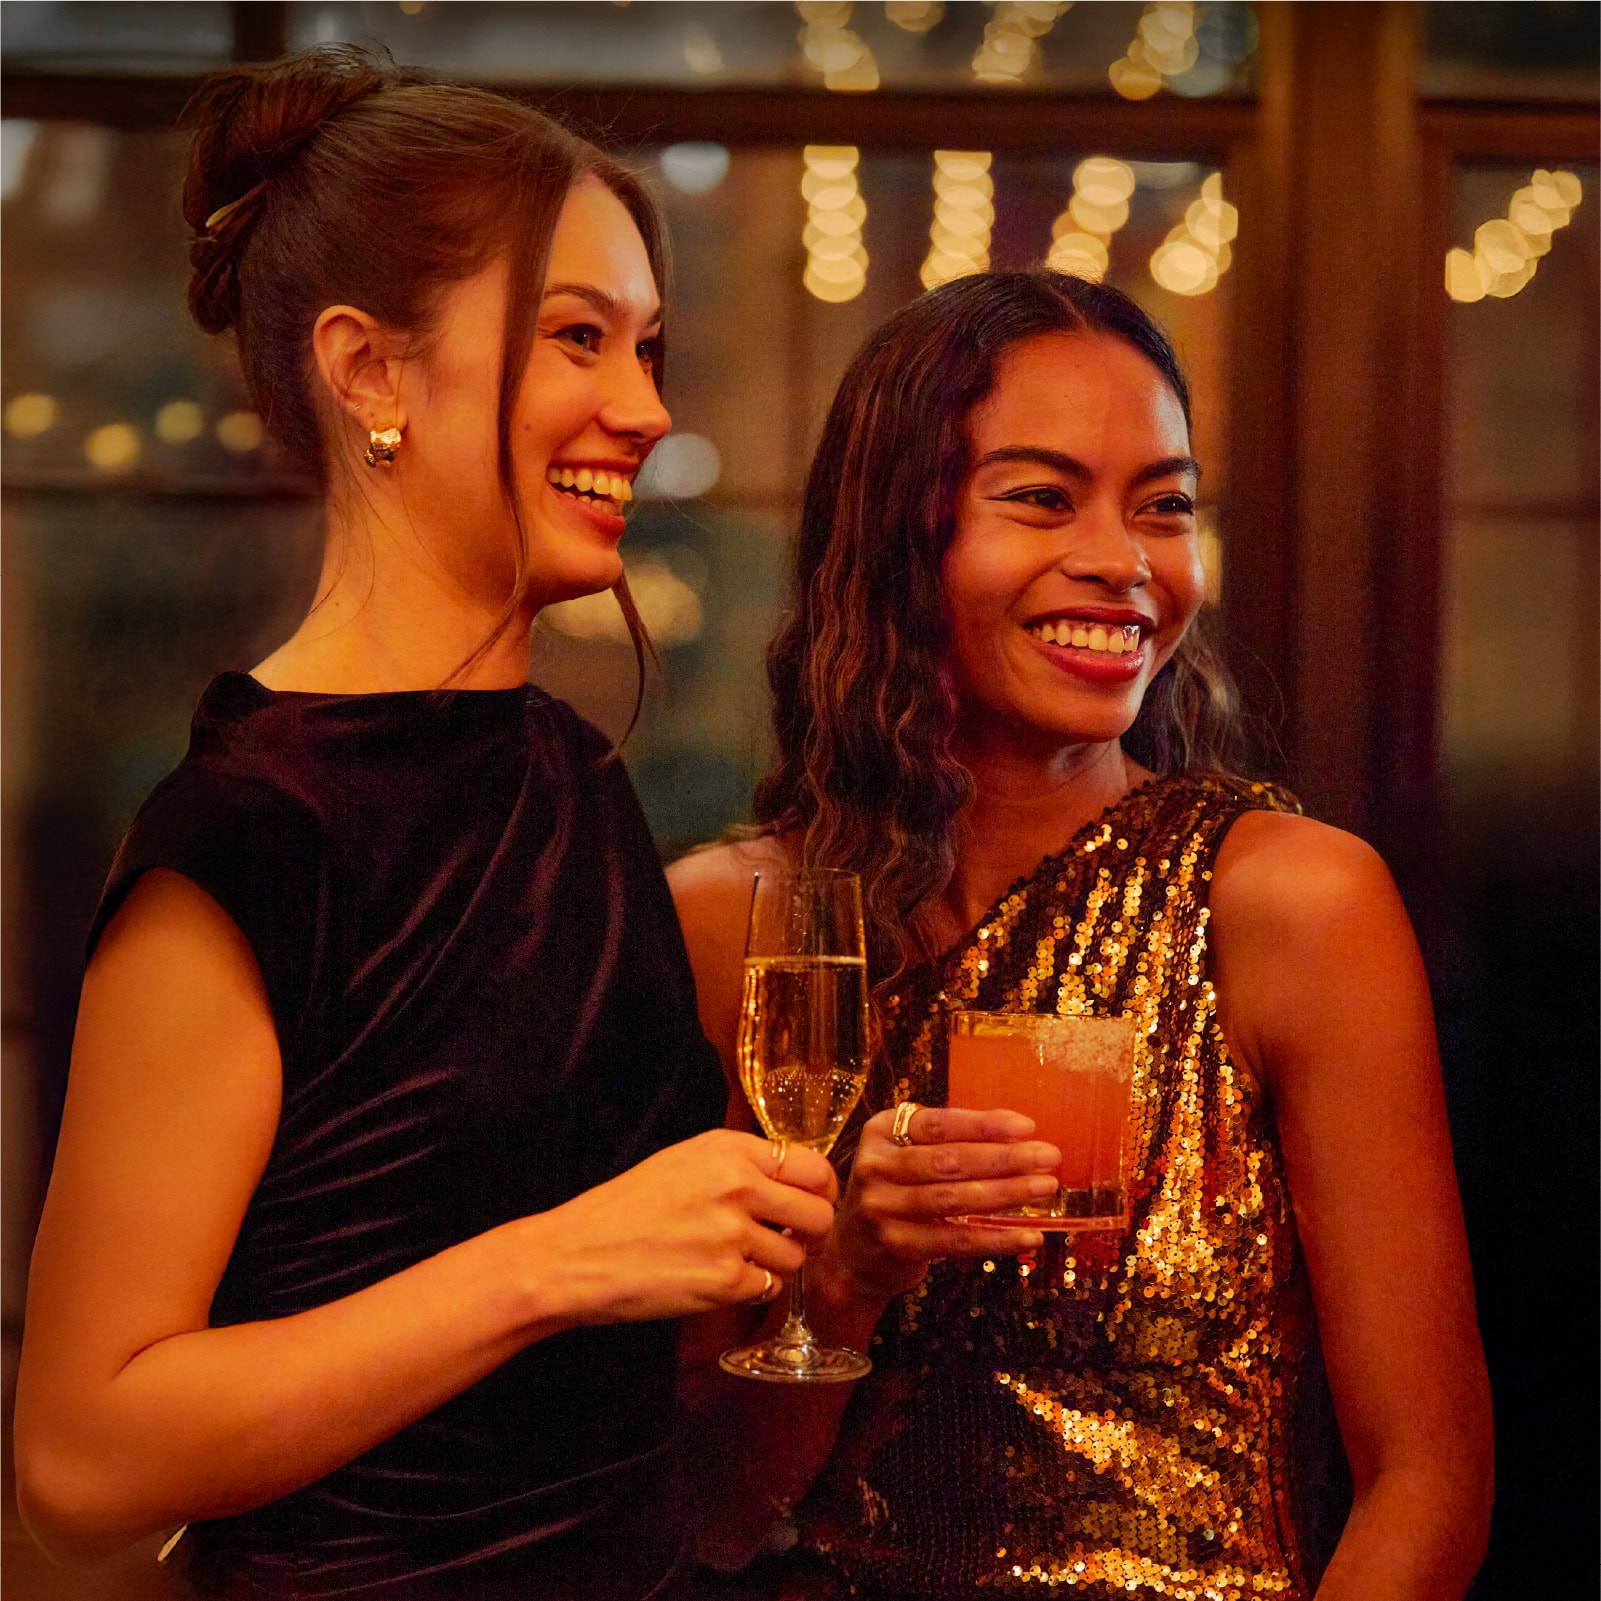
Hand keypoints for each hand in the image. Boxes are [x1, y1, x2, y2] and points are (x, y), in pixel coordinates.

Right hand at [539, 1129, 836, 1325]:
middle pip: (819, 1214)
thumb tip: (796, 1181)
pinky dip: (751, 1288)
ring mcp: (732, 1235)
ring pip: (796, 1256)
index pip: (813, 1167)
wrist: (577, 1255)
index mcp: (729, 1150)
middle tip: (787, 1239)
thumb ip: (741, 1164)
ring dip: (777, 1263)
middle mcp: (737, 1186)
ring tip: (737, 1258)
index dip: (821, 1191)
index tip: (810, 1203)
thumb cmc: (628, 1207)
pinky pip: (769, 1287)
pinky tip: (718, 1278)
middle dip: (809, 1232)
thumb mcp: (685, 1161)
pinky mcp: (724, 1281)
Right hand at [822, 1105, 1060, 1305]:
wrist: (853, 1253)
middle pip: (949, 1160)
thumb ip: (947, 1141)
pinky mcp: (896, 1245)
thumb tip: (1017, 1134)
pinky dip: (996, 1238)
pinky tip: (1027, 1235)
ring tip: (1044, 1187)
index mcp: (881, 1131)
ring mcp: (882, 1208)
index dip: (984, 1124)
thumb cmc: (895, 1191)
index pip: (939, 1123)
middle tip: (1048, 1156)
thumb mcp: (906, 1155)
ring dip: (1006, 1193)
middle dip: (1005, 1158)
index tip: (1027, 1126)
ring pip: (954, 1198)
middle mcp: (875, 1166)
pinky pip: (956, 1240)